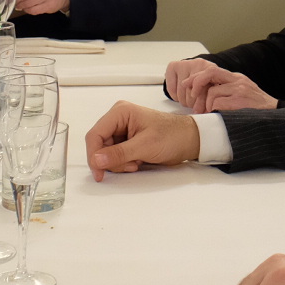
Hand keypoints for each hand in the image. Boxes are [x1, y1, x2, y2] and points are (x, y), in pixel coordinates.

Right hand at [85, 101, 199, 180]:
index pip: (95, 135)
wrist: (190, 140)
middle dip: (112, 160)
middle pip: (99, 145)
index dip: (94, 155)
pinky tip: (137, 162)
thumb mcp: (145, 146)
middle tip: (129, 165)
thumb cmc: (172, 136)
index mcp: (120, 112)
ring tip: (136, 162)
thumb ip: (119, 153)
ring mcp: (122, 130)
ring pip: (106, 152)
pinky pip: (115, 155)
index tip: (99, 172)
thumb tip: (96, 160)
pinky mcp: (126, 140)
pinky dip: (124, 163)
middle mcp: (118, 119)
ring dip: (119, 163)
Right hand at [163, 58, 216, 108]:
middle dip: (191, 103)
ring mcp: (185, 63)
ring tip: (187, 100)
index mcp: (212, 69)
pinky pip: (171, 88)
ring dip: (183, 101)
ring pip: (181, 91)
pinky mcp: (173, 65)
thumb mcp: (211, 90)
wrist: (195, 71)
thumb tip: (198, 111)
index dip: (200, 100)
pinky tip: (179, 95)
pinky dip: (174, 96)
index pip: (204, 88)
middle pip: (192, 91)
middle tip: (192, 105)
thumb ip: (208, 100)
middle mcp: (199, 63)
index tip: (199, 110)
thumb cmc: (205, 83)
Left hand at [164, 60, 276, 112]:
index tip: (187, 85)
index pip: (212, 70)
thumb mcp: (242, 94)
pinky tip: (218, 115)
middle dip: (196, 82)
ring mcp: (239, 90)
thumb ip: (227, 91)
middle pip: (210, 73)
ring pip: (212, 92)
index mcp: (236, 78)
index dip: (197, 77)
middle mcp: (237, 80)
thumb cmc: (257, 109)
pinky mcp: (239, 100)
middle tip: (191, 95)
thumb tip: (205, 95)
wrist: (276, 115)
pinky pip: (218, 103)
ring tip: (210, 113)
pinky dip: (214, 110)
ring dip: (207, 104)